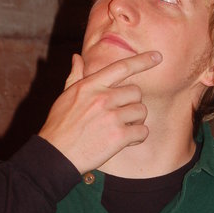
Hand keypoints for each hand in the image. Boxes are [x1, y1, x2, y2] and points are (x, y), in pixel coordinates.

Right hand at [38, 50, 161, 173]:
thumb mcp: (65, 97)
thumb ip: (75, 76)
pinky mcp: (119, 136)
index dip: (142, 60)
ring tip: (121, 129)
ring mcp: (111, 116)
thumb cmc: (59, 126)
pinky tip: (125, 141)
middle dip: (132, 104)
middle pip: (136, 92)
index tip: (158, 57)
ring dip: (136, 121)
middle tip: (121, 115)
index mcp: (90, 86)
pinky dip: (138, 137)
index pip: (121, 67)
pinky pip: (143, 131)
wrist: (55, 155)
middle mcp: (102, 98)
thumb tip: (77, 57)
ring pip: (141, 111)